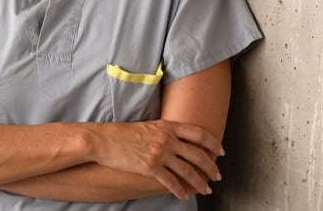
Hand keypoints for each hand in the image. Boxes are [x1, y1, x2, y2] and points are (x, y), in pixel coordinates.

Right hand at [90, 120, 223, 199]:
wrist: (102, 140)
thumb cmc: (120, 133)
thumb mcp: (146, 126)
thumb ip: (163, 131)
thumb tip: (175, 140)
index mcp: (167, 126)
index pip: (198, 133)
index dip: (213, 143)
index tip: (220, 151)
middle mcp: (167, 139)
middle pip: (198, 154)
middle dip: (211, 167)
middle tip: (217, 175)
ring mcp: (159, 153)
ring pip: (188, 171)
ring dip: (200, 182)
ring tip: (205, 189)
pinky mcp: (150, 167)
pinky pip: (172, 182)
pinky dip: (180, 190)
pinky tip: (184, 195)